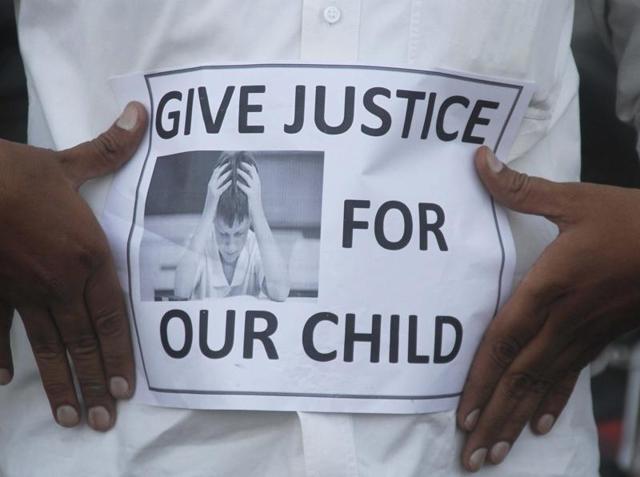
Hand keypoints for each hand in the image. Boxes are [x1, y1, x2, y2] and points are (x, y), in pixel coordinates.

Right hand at [0, 102, 146, 430]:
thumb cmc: (17, 172)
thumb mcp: (69, 161)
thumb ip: (112, 148)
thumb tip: (143, 115)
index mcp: (88, 256)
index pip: (111, 316)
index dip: (120, 355)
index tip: (125, 389)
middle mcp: (59, 283)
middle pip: (81, 342)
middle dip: (94, 383)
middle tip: (103, 420)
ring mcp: (21, 291)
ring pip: (45, 346)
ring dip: (59, 383)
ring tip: (72, 416)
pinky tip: (3, 382)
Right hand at [204, 161, 230, 216]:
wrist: (208, 214)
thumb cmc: (213, 204)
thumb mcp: (215, 193)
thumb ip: (219, 187)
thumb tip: (226, 181)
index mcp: (210, 183)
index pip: (216, 171)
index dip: (222, 166)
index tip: (228, 161)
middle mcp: (210, 185)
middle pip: (217, 172)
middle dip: (224, 167)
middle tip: (232, 162)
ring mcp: (212, 190)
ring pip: (219, 179)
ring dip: (227, 173)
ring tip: (234, 169)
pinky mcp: (215, 196)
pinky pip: (221, 188)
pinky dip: (226, 184)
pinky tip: (232, 182)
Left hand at [237, 162, 262, 219]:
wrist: (257, 213)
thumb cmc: (252, 202)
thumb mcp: (252, 191)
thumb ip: (249, 184)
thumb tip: (242, 177)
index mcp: (257, 183)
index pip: (253, 170)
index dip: (248, 165)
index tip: (241, 161)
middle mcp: (257, 184)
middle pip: (252, 171)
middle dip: (245, 166)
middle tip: (238, 162)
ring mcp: (255, 189)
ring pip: (248, 178)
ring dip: (241, 173)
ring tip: (235, 170)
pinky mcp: (251, 195)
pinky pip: (244, 187)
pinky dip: (239, 184)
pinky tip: (235, 182)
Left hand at [457, 146, 639, 470]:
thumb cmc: (632, 219)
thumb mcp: (574, 198)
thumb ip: (521, 188)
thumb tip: (479, 161)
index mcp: (551, 288)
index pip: (506, 340)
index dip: (482, 378)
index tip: (463, 413)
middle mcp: (564, 320)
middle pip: (521, 376)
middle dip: (494, 417)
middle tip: (470, 457)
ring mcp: (585, 333)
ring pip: (543, 385)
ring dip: (516, 421)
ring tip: (493, 454)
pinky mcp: (602, 336)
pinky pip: (571, 376)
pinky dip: (552, 402)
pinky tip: (538, 425)